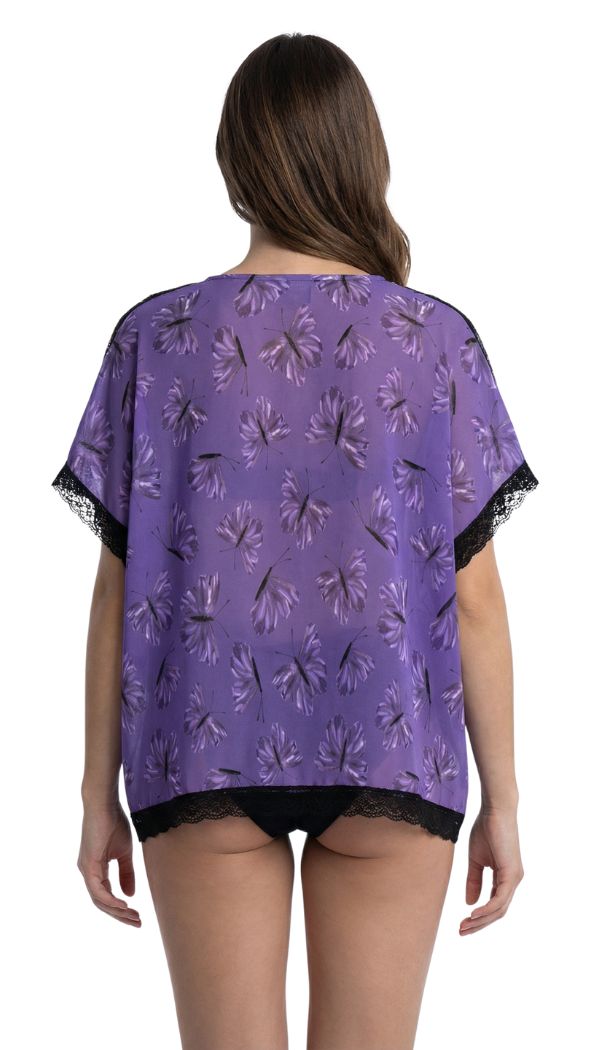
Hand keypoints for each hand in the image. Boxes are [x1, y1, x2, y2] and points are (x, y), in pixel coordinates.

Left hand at [77, 800, 140, 926]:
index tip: (138, 916)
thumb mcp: (125, 852)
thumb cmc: (114, 823)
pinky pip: (97, 891)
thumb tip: (130, 895)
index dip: (121, 909)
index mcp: (96, 869)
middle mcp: (88, 873)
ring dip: (117, 911)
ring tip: (133, 916)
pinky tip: (123, 905)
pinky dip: (110, 900)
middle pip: (102, 903)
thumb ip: (126, 873)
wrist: (106, 804)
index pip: (106, 896)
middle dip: (120, 915)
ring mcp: (86, 870)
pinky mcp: (88, 865)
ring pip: (99, 900)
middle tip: (138, 922)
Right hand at [459, 805, 523, 934]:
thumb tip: (470, 903)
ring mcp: (514, 878)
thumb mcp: (476, 860)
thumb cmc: (486, 829)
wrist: (495, 810)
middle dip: (479, 924)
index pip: (494, 905)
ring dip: (481, 920)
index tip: (462, 924)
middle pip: (497, 912)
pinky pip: (500, 899)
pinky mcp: (512, 874)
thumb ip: (474, 880)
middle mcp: (512, 881)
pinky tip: (473, 914)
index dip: (479, 917)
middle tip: (461, 931)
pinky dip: (487, 909)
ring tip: (464, 926)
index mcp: (505, 878)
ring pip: (499, 909)